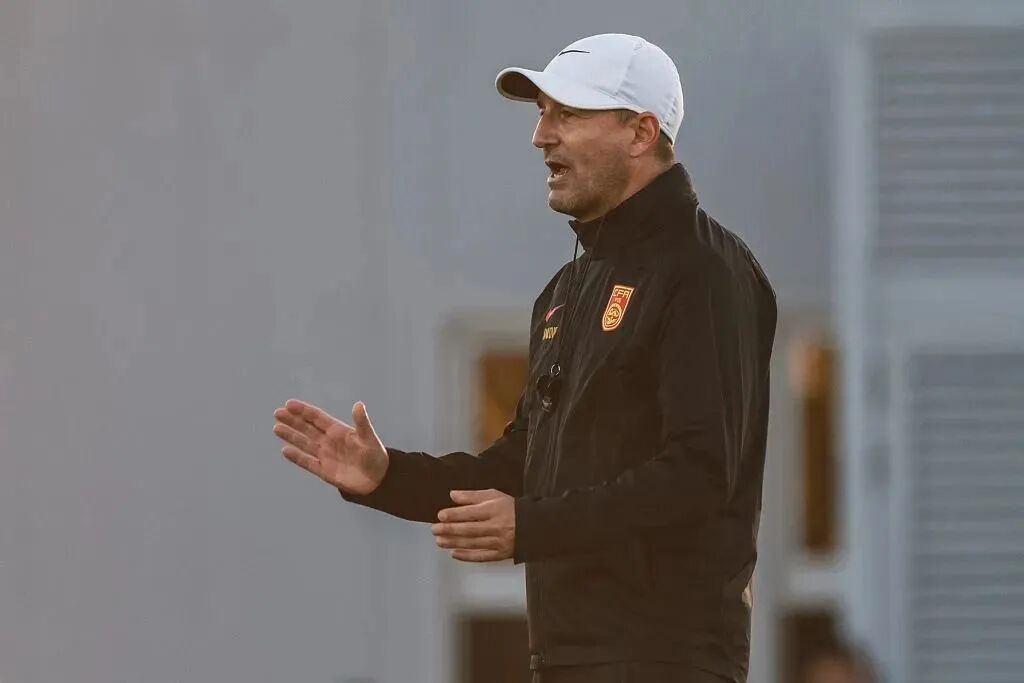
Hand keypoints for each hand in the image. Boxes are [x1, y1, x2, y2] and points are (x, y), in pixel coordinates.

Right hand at [273, 399, 388, 495]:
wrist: (378, 480)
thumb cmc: (376, 456)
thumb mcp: (369, 438)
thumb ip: (362, 422)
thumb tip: (359, 404)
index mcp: (338, 430)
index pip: (317, 418)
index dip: (303, 411)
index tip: (289, 404)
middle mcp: (329, 441)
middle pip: (307, 428)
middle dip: (292, 420)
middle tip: (277, 413)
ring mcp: (325, 456)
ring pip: (304, 443)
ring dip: (291, 436)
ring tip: (276, 428)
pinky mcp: (324, 471)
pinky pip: (307, 462)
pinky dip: (296, 457)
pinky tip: (285, 450)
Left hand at [432, 489, 515, 562]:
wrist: (534, 526)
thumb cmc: (511, 509)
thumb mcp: (493, 495)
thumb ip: (472, 496)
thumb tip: (453, 495)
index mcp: (494, 510)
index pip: (470, 513)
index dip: (454, 515)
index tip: (441, 515)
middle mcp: (496, 527)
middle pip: (468, 529)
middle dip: (449, 530)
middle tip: (435, 529)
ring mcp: (498, 542)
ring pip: (472, 543)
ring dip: (453, 543)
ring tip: (439, 540)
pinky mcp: (500, 554)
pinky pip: (481, 556)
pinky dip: (466, 556)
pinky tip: (454, 553)